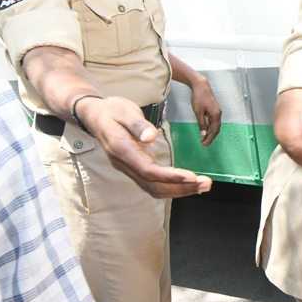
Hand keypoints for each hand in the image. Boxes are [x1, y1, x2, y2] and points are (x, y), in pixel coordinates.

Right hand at [77, 96, 211, 197]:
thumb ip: (138, 125)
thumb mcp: (125, 111)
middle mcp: (124, 164)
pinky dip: (172, 186)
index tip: (191, 177)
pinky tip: (188, 184)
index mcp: (122, 150)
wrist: (95, 115)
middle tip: (206, 184)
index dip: (170, 177)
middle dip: (181, 188)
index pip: (148, 170)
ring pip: (154, 188)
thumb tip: (151, 137)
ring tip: (203, 186)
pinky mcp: (135, 167)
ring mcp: (129, 168)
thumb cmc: (111, 110)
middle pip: (154, 185)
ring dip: (180, 190)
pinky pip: (153, 183)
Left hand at [188, 77, 221, 145]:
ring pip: (215, 125)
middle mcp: (218, 114)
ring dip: (210, 133)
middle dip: (210, 137)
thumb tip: (203, 134)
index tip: (204, 144)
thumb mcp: (198, 112)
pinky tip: (205, 129)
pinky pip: (213, 121)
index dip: (210, 138)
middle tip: (204, 144)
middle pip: (216, 129)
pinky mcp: (214, 110)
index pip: (214, 130)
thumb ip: (201, 124)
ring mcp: (217, 112)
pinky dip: (210, 127)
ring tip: (203, 139)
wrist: (201, 86)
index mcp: (216, 115)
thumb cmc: (199, 98)